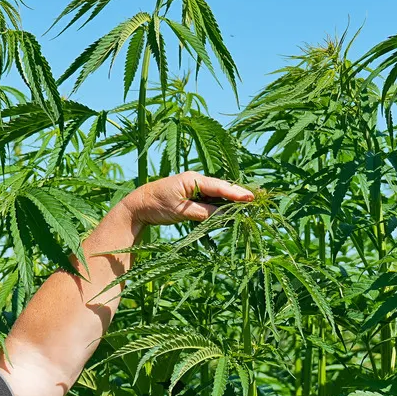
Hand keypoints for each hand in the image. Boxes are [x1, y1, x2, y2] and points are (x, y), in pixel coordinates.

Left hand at [125, 171, 253, 227]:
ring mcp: (194, 187)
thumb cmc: (156, 206)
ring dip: (231, 200)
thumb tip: (223, 216)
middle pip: (222, 188)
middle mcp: (196, 180)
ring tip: (250, 204)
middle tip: (258, 199)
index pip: (219, 187)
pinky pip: (211, 199)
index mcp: (192, 180)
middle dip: (239, 194)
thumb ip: (202, 213)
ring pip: (217, 194)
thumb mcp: (180, 211)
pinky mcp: (192, 195)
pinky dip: (221, 204)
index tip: (250, 198)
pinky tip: (231, 210)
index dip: (236, 193)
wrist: (139, 204)